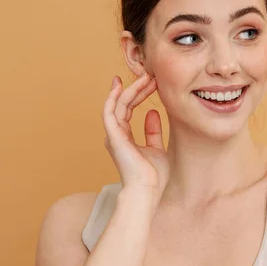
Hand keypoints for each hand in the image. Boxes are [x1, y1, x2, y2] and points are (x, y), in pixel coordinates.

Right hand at [102, 73, 168, 199]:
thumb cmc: (153, 176)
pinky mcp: (113, 137)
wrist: (147, 191)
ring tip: (144, 77)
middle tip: (149, 75)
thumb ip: (152, 131)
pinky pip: (109, 112)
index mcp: (124, 137)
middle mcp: (116, 134)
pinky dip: (114, 98)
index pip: (128, 109)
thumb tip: (153, 113)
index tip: (151, 82)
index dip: (138, 94)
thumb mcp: (157, 148)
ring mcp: (113, 135)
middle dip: (136, 88)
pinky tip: (121, 86)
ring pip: (117, 105)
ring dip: (130, 90)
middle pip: (123, 104)